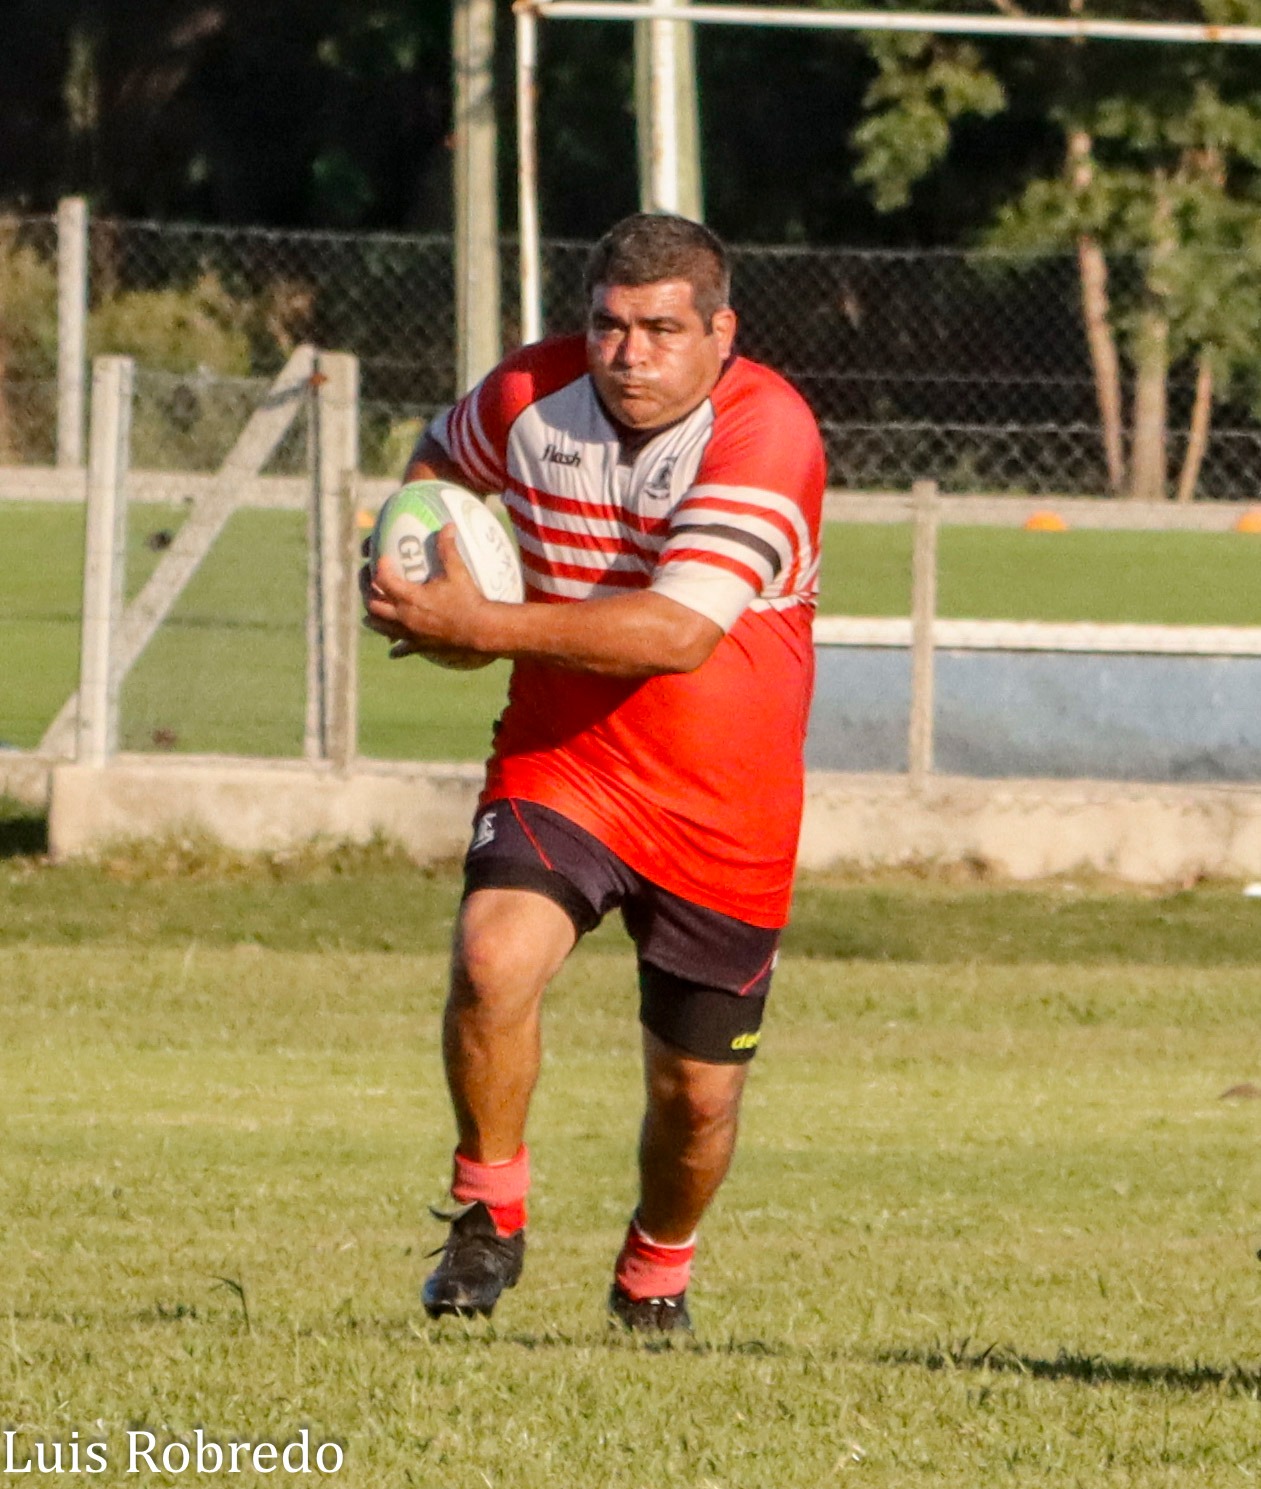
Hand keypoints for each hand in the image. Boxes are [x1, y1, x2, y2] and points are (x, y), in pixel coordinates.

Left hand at [361, 525, 495, 668]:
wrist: (480, 630)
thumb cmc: (468, 600)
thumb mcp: (458, 572)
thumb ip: (448, 548)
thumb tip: (448, 526)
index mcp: (410, 597)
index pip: (383, 579)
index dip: (380, 566)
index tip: (384, 558)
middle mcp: (404, 616)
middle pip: (373, 604)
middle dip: (367, 591)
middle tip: (369, 581)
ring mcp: (410, 633)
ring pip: (381, 627)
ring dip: (374, 618)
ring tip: (370, 613)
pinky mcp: (420, 646)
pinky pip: (402, 648)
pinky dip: (396, 647)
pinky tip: (392, 649)